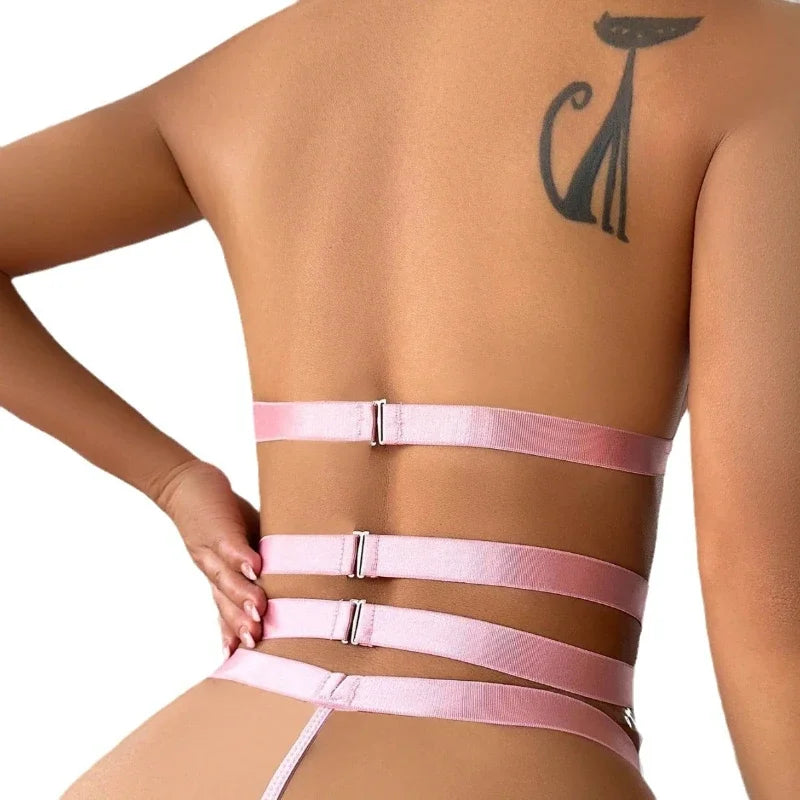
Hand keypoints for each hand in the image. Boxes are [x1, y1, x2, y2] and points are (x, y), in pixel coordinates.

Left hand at [152, 459, 265, 656]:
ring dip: (242, 596)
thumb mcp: (244, 544)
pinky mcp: (217, 527)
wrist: (184, 484)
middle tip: (255, 645)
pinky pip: (230, 543)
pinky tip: (254, 566)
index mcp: (223, 578)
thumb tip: (297, 577)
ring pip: (227, 578)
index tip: (245, 662)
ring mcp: (214, 551)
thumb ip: (263, 562)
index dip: (236, 635)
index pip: (229, 612)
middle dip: (241, 624)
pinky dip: (241, 556)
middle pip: (227, 603)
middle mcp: (214, 571)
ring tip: (258, 611)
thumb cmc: (219, 516)